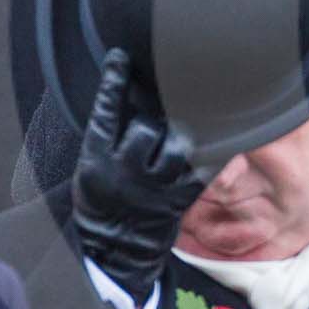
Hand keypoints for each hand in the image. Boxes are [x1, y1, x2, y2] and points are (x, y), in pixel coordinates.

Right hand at [70, 48, 208, 302]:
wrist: (114, 251)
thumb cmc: (102, 201)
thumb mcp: (90, 168)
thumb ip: (108, 138)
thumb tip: (129, 97)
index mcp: (96, 161)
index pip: (105, 113)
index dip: (113, 82)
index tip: (120, 57)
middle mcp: (124, 173)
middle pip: (147, 128)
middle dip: (153, 120)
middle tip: (155, 121)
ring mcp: (153, 189)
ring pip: (177, 147)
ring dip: (179, 137)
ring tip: (176, 137)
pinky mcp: (178, 202)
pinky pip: (202, 170)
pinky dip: (212, 155)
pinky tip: (218, 144)